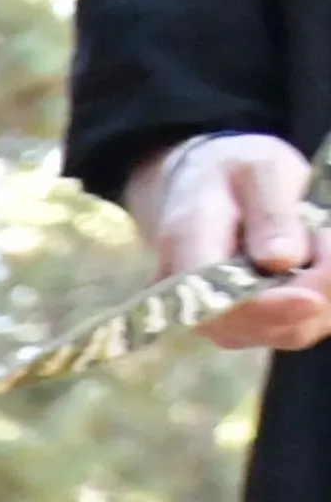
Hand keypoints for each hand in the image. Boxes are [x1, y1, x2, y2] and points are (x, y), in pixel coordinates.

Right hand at [138, 133, 330, 351]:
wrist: (211, 191)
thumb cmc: (235, 173)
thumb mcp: (260, 170)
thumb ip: (270, 213)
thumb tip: (283, 260)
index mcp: (186, 248)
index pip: (218, 299)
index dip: (269, 307)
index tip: (314, 298)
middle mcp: (193, 298)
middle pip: (257, 324)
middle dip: (314, 291)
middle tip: (328, 235)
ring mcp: (219, 320)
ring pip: (287, 331)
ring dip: (326, 293)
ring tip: (321, 239)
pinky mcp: (247, 327)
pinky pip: (299, 327)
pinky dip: (327, 299)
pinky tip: (323, 263)